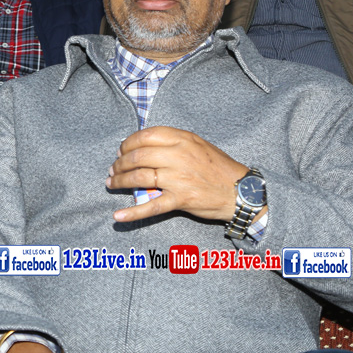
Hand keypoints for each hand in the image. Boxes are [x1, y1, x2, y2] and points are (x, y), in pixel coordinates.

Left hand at [107, 126, 247, 222]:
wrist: (241, 191)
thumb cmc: (218, 167)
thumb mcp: (198, 145)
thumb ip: (173, 143)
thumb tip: (142, 145)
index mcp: (182, 139)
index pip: (145, 136)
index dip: (127, 143)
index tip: (121, 150)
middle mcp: (179, 156)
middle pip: (137, 156)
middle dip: (119, 163)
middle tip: (113, 169)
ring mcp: (178, 178)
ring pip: (139, 178)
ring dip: (120, 181)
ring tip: (111, 183)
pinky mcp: (180, 199)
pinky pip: (151, 206)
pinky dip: (132, 213)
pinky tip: (118, 216)